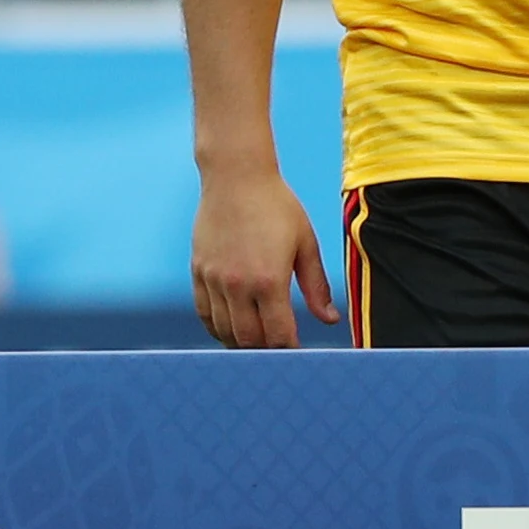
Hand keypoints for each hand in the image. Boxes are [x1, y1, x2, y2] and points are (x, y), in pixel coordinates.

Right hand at [191, 169, 334, 347]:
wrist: (236, 177)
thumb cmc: (277, 206)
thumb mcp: (305, 243)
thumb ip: (316, 286)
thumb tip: (330, 320)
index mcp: (269, 280)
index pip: (278, 334)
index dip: (289, 349)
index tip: (297, 352)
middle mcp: (238, 285)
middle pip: (250, 339)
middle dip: (266, 350)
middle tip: (278, 351)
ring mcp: (214, 280)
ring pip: (224, 331)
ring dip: (241, 343)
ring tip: (256, 343)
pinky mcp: (198, 272)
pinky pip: (204, 314)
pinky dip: (217, 328)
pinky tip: (231, 328)